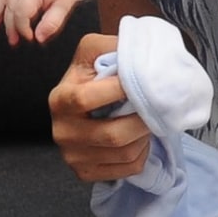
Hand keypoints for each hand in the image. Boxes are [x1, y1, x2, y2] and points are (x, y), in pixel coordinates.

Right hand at [49, 33, 150, 181]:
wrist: (84, 101)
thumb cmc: (91, 72)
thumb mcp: (93, 49)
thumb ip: (111, 44)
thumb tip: (137, 49)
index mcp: (60, 99)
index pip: (87, 99)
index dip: (118, 91)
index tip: (142, 81)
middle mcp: (62, 131)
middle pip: (112, 134)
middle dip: (142, 119)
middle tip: (157, 105)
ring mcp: (73, 155)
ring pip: (124, 153)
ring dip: (144, 135)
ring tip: (148, 118)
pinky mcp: (86, 172)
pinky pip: (127, 168)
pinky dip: (142, 152)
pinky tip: (139, 136)